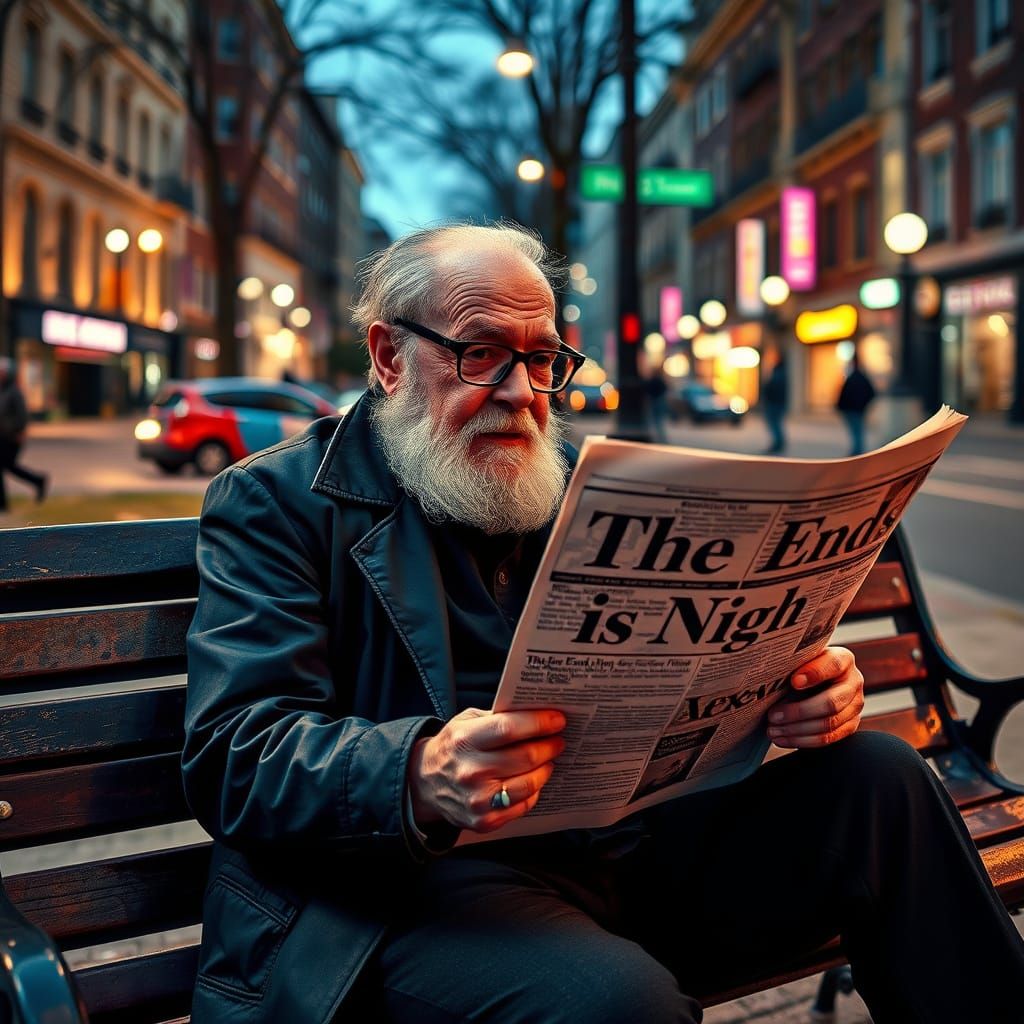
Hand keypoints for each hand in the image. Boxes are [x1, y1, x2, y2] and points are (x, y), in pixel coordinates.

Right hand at [408, 708, 565, 832]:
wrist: (425, 783)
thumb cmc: (453, 746)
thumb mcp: (466, 722)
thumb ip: (497, 717)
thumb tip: (538, 712)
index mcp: (464, 740)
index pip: (509, 729)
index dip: (539, 723)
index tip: (558, 719)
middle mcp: (470, 771)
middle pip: (524, 757)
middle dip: (549, 745)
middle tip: (558, 740)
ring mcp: (477, 799)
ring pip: (529, 783)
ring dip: (546, 769)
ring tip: (549, 759)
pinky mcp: (484, 821)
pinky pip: (523, 805)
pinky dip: (534, 791)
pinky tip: (534, 780)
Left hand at [767, 646, 863, 748]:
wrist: (815, 679)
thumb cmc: (802, 666)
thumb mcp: (801, 658)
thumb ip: (794, 661)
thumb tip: (775, 669)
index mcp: (843, 659)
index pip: (833, 665)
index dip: (814, 674)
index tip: (793, 682)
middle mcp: (854, 682)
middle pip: (831, 702)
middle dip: (798, 711)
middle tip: (773, 715)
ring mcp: (855, 706)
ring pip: (828, 724)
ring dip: (797, 730)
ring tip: (773, 730)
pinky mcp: (850, 725)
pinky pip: (828, 738)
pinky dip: (802, 741)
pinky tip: (782, 739)